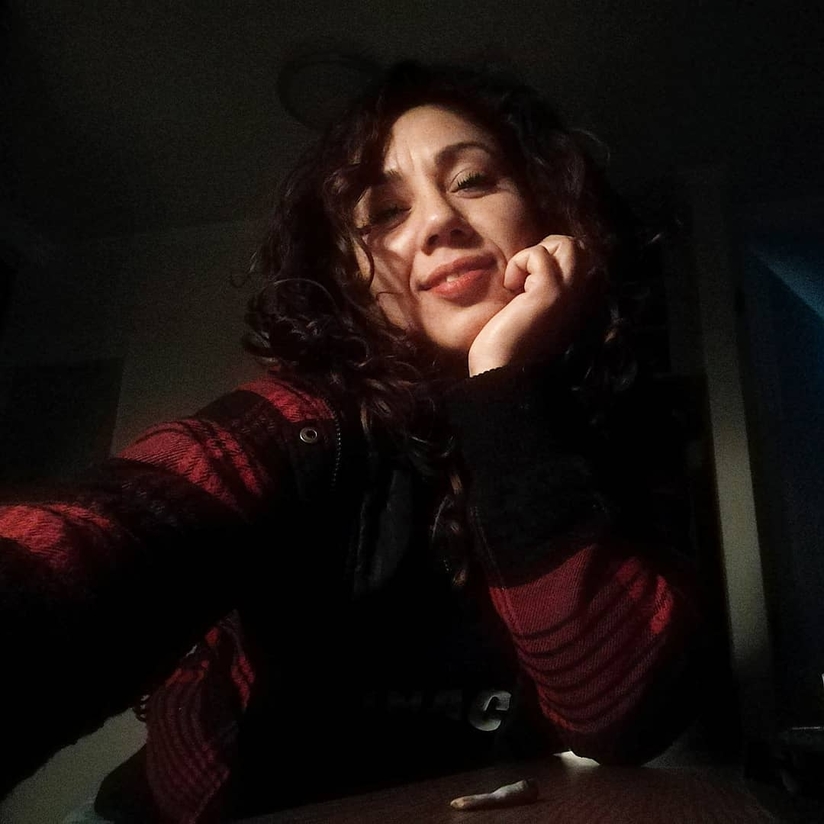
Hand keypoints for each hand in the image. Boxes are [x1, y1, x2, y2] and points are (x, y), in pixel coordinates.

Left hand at [467, 235, 598, 375]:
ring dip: (536, 254)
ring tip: (520, 282)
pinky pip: (537, 254)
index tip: (529, 287)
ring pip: (566, 243)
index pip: (582, 260)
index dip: (551, 262)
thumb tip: (541, 260)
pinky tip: (511, 289)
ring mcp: (571, 293)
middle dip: (546, 252)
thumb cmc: (512, 345)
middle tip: (525, 280)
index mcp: (583, 303)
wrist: (502, 372)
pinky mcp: (550, 292)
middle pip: (577, 247)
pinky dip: (518, 264)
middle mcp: (585, 297)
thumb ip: (546, 289)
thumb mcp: (536, 312)